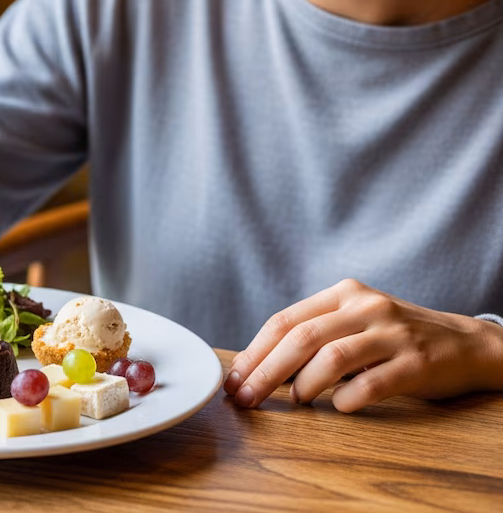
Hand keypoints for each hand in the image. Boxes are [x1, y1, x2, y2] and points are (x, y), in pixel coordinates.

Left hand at [223, 279, 502, 411]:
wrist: (465, 344)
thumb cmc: (395, 338)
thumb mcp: (354, 322)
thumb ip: (313, 335)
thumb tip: (256, 368)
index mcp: (343, 294)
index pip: (285, 320)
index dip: (254, 352)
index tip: (234, 379)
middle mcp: (366, 307)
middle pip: (301, 338)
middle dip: (266, 372)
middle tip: (247, 399)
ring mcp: (393, 333)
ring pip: (332, 357)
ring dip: (304, 386)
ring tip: (296, 401)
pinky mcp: (417, 362)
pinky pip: (371, 383)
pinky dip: (347, 399)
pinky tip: (340, 406)